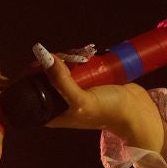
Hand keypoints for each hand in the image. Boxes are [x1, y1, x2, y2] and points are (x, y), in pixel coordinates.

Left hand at [32, 43, 166, 160]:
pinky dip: (79, 57)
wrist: (137, 111)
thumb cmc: (108, 111)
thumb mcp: (81, 101)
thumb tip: (45, 58)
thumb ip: (61, 82)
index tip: (42, 60)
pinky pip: (75, 64)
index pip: (29, 91)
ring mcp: (73, 90)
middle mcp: (59, 102)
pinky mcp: (85, 81)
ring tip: (86, 55)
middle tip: (70, 57)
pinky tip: (89, 53)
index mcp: (52, 113)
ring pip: (60, 66)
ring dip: (69, 56)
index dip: (31, 73)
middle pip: (44, 74)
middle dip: (54, 60)